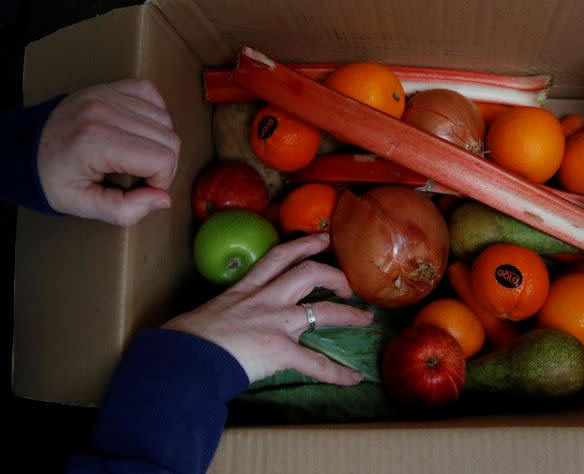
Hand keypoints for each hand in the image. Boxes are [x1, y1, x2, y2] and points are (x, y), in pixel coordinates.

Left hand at [37, 79, 180, 226]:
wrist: (24, 147)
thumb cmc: (53, 178)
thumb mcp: (82, 206)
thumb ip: (125, 210)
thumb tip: (163, 199)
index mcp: (97, 142)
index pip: (162, 158)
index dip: (161, 180)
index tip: (143, 188)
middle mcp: (105, 112)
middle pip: (169, 139)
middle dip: (164, 164)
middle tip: (142, 175)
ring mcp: (107, 95)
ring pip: (165, 119)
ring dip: (160, 141)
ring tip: (139, 154)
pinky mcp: (109, 87)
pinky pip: (151, 94)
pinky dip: (155, 114)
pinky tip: (141, 131)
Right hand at [163, 233, 372, 383]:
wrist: (185, 358)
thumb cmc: (187, 338)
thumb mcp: (209, 311)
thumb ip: (227, 309)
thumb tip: (223, 320)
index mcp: (247, 288)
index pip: (279, 256)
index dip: (304, 244)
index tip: (323, 238)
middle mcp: (266, 299)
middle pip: (309, 273)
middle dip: (334, 275)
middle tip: (349, 283)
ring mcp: (277, 323)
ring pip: (324, 311)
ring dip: (349, 315)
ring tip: (365, 318)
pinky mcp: (280, 350)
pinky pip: (316, 363)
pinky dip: (338, 373)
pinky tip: (354, 378)